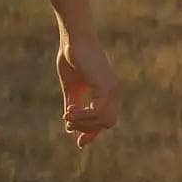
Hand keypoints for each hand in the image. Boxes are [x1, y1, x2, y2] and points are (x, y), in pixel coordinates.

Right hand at [58, 30, 120, 147]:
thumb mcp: (71, 87)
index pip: (106, 119)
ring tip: (67, 117)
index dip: (93, 132)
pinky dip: (83, 116)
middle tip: (68, 124)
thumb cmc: (72, 57)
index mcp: (108, 91)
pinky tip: (69, 112)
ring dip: (83, 123)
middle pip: (107, 123)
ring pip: (104, 120)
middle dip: (87, 128)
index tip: (79, 143)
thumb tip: (70, 127)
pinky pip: (98, 111)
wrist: (74, 37)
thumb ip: (74, 106)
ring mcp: (112, 88)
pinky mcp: (105, 85)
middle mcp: (115, 91)